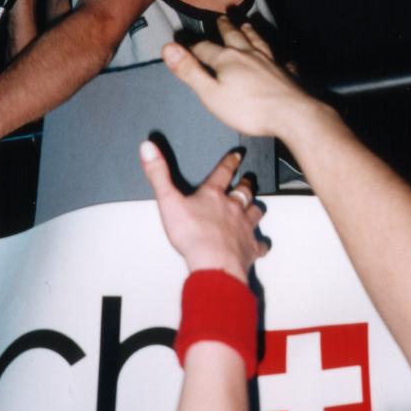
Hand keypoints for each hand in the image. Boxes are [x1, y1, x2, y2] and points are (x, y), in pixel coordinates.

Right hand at [139, 141, 268, 283]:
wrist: (213, 262)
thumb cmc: (191, 234)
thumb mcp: (168, 201)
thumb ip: (158, 174)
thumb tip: (148, 147)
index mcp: (213, 196)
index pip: (223, 173)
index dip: (230, 162)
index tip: (237, 155)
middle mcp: (232, 208)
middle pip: (244, 192)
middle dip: (246, 185)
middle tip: (248, 180)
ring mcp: (244, 228)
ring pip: (255, 213)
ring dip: (255, 209)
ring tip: (256, 207)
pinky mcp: (250, 248)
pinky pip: (260, 244)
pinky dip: (261, 244)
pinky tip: (261, 245)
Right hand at [162, 17, 322, 138]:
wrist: (290, 114)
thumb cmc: (247, 109)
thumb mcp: (210, 93)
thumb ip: (189, 70)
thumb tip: (168, 47)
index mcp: (227, 59)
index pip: (205, 48)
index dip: (193, 47)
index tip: (184, 45)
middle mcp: (248, 55)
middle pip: (234, 37)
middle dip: (226, 28)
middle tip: (222, 17)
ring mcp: (270, 62)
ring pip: (258, 42)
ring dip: (251, 33)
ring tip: (247, 24)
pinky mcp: (286, 74)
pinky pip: (282, 62)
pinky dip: (280, 59)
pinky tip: (283, 59)